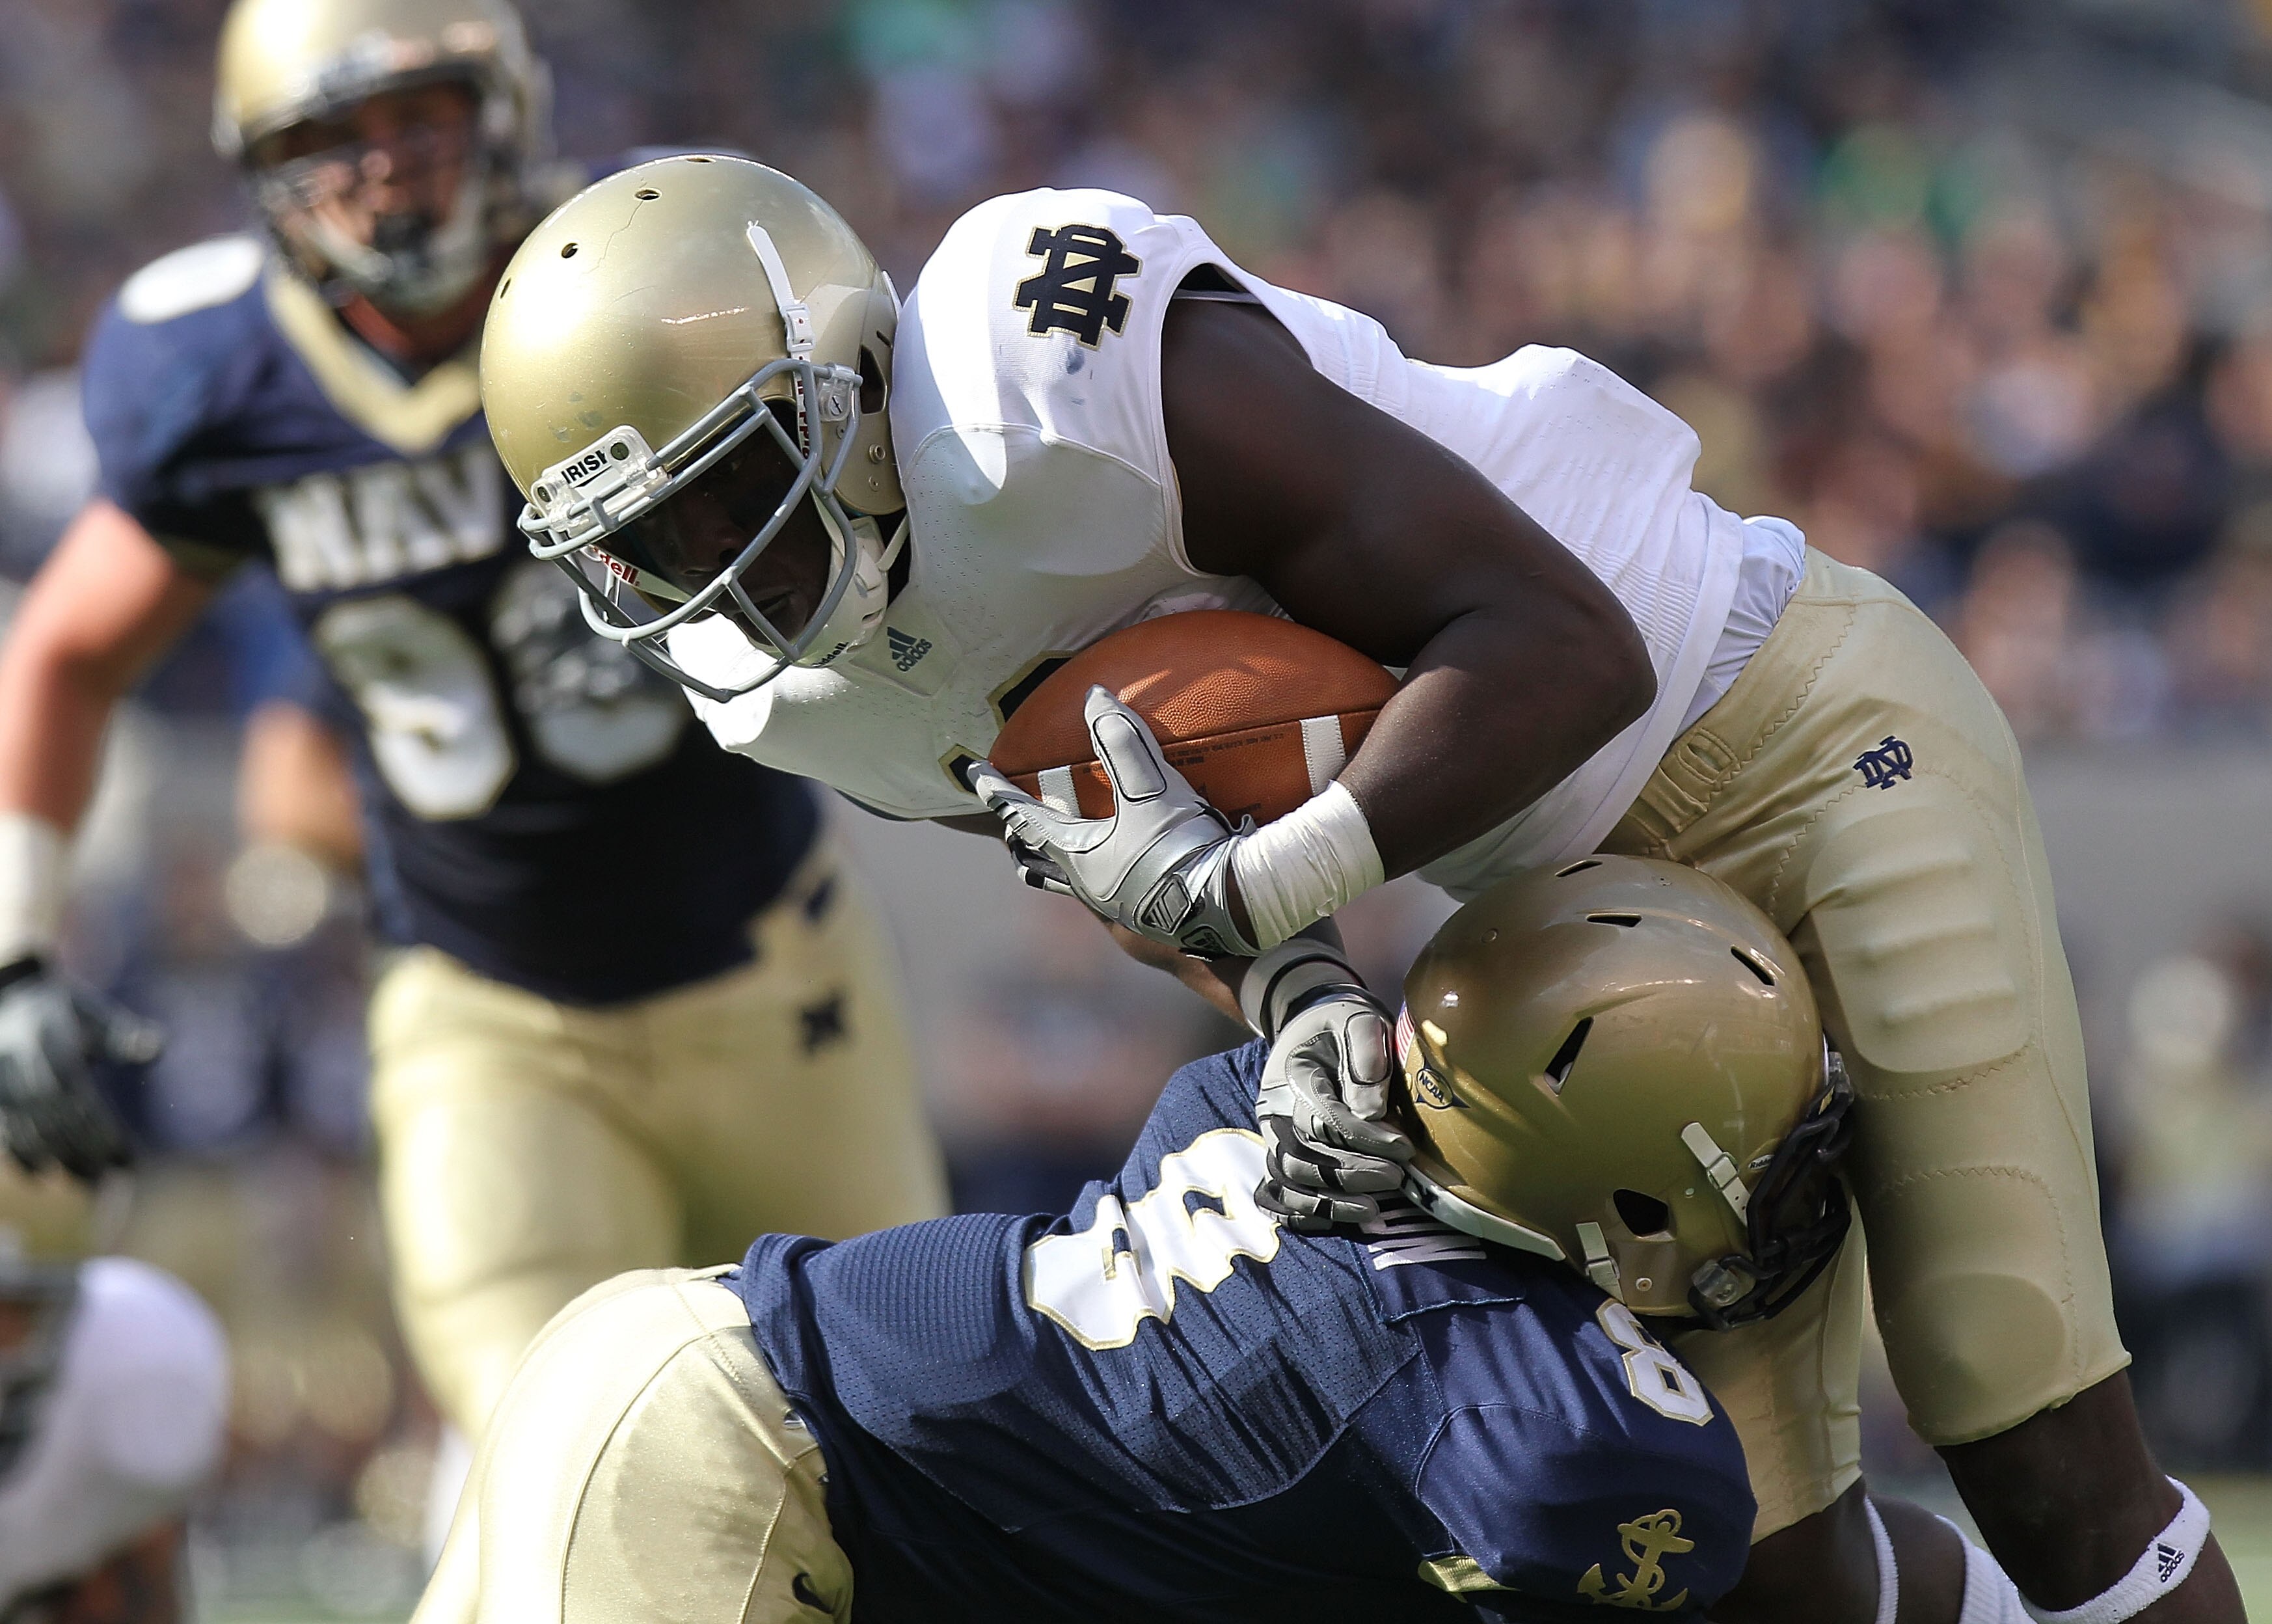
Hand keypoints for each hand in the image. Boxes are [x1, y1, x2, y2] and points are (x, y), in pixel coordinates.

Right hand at [0, 961, 156, 1179]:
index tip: (127, 1160)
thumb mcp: (95, 1015)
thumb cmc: (64, 1011)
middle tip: (113, 1180)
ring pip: (27, 1131)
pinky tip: (43, 1176)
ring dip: (58, 1160)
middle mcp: (22, 1066)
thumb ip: (125, 1035)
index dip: (101, 1133)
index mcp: (53, 1045)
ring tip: (90, 1183)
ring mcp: (1, 1082)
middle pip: (54, 1122)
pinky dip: (21, 1156)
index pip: (79, 1100)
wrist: (9, 996)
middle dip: (84, 1154)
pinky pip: (4, 1132)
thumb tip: (157, 1047)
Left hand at [969, 687, 1257, 957]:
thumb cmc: (1179, 850)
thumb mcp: (1149, 790)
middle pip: (1040, 861)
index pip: (1022, 817)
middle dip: (1024, 840)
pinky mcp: (1153, 915)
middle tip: (1013, 825)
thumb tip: (1095, 696)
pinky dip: (1112, 871)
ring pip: (1075, 883)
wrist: (1227, 910)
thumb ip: (1121, 742)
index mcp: (1076, 856)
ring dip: (1063, 863)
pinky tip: (1135, 863)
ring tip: (1061, 850)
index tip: (974, 772)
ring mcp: (1119, 906)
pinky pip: (1119, 889)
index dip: (998, 791)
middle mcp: (1089, 886)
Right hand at [1254, 987, 1411, 1230]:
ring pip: (1287, 1180)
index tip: (1404, 1148)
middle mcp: (1273, 1110)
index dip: (1364, 1138)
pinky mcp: (1278, 1154)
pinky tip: (1338, 1220)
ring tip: (1373, 1210)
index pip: (1323, 1118)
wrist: (1316, 1025)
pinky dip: (1302, 1213)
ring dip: (1329, 1201)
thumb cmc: (1345, 1024)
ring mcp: (1272, 1135)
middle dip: (1349, 1175)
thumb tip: (1372, 1112)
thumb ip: (1367, 1057)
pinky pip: (1276, 1194)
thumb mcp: (1361, 1022)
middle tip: (1395, 1179)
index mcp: (1294, 1075)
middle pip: (1300, 1156)